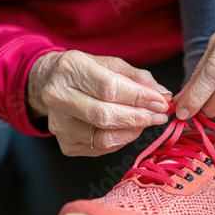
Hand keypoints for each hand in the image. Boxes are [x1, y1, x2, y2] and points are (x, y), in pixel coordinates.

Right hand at [27, 50, 170, 156]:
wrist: (52, 83)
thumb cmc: (86, 73)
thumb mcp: (111, 65)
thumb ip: (138, 78)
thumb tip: (163, 95)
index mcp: (70, 69)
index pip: (109, 88)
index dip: (139, 98)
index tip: (161, 102)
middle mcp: (58, 97)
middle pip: (104, 115)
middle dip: (138, 117)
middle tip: (159, 116)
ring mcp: (59, 124)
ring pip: (103, 138)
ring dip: (132, 132)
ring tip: (145, 121)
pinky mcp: (65, 144)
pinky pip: (101, 149)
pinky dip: (120, 140)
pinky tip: (127, 130)